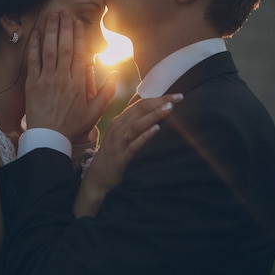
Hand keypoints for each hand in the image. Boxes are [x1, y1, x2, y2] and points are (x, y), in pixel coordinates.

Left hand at [25, 12, 116, 141]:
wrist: (49, 138)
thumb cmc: (72, 126)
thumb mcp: (94, 113)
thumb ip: (106, 93)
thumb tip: (116, 74)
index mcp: (78, 83)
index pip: (79, 53)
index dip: (78, 35)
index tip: (77, 22)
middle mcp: (62, 77)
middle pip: (64, 46)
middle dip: (64, 27)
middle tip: (64, 12)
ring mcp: (46, 79)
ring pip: (49, 49)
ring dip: (51, 31)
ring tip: (52, 16)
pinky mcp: (32, 84)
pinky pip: (33, 61)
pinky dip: (34, 46)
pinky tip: (36, 34)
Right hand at [73, 93, 183, 216]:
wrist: (96, 178)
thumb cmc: (111, 155)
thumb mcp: (120, 136)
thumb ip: (132, 123)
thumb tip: (149, 112)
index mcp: (119, 121)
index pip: (140, 104)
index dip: (157, 98)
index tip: (175, 95)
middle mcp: (117, 128)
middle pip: (140, 110)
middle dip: (159, 102)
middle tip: (178, 97)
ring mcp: (118, 142)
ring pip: (137, 124)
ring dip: (154, 115)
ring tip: (169, 109)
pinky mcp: (121, 156)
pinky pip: (134, 144)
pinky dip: (145, 135)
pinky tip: (156, 129)